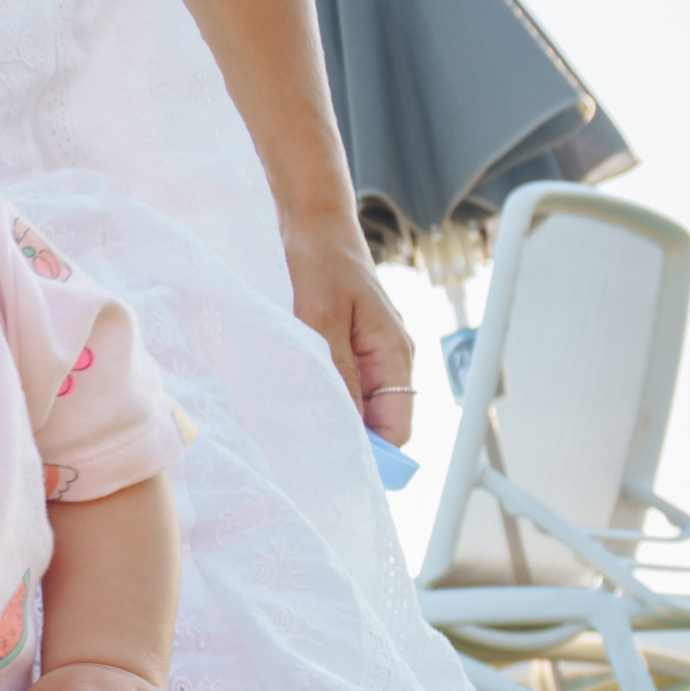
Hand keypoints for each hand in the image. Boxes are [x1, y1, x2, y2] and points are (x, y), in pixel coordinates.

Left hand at [284, 216, 415, 445]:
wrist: (315, 224)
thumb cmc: (323, 263)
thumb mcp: (322, 320)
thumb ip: (337, 372)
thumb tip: (343, 423)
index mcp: (394, 355)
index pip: (396, 428)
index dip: (372, 453)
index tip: (332, 466)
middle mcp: (388, 360)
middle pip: (377, 423)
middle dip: (348, 439)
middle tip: (302, 452)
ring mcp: (369, 354)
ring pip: (357, 407)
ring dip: (331, 418)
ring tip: (293, 428)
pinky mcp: (347, 346)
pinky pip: (342, 386)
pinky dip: (323, 397)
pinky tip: (293, 401)